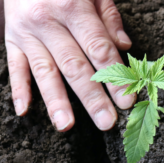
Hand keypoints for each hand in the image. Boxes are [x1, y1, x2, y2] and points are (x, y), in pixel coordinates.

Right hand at [5, 0, 135, 131]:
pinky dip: (18, 89)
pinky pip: (15, 67)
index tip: (126, 101)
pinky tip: (24, 110)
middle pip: (74, 66)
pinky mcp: (12, 41)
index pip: (99, 49)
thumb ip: (109, 18)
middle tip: (106, 122)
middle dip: (92, 97)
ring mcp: (28, 34)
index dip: (115, 77)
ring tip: (66, 125)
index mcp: (74, 8)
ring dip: (56, 101)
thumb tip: (125, 46)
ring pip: (45, 72)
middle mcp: (49, 23)